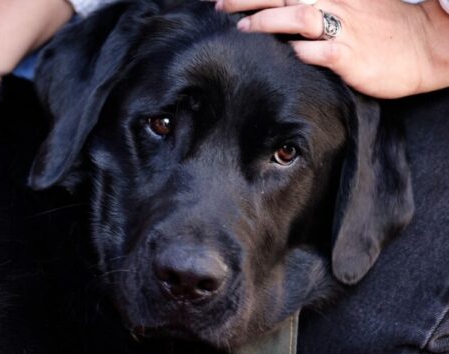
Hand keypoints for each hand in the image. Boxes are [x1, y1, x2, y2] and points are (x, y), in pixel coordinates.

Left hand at [216, 0, 448, 98]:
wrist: (423, 47)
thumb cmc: (382, 29)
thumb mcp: (350, 6)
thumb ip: (315, 5)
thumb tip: (281, 8)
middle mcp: (335, 6)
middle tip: (220, 5)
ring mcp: (343, 30)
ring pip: (299, 16)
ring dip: (267, 20)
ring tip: (243, 28)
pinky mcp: (349, 56)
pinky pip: (319, 51)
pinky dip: (298, 51)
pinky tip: (283, 54)